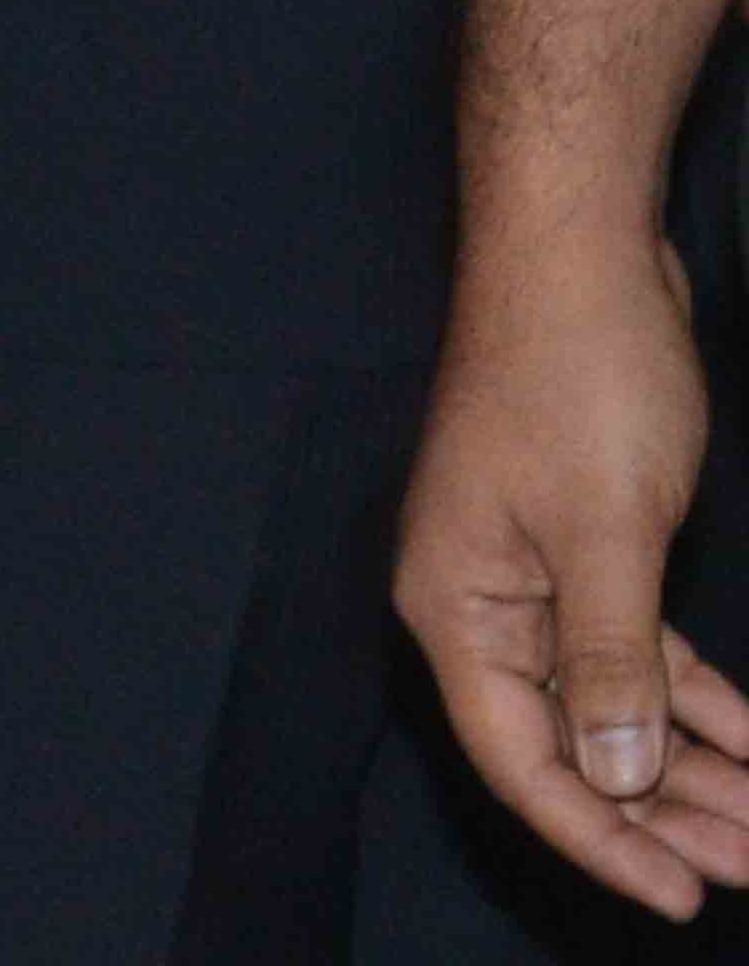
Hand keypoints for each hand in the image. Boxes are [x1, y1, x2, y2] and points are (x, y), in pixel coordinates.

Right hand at [401, 208, 748, 911]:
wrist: (579, 257)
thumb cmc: (575, 381)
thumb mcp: (606, 532)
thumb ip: (610, 662)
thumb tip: (618, 778)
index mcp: (455, 606)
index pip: (520, 757)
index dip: (600, 836)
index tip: (685, 893)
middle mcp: (481, 604)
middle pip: (567, 743)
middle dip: (661, 814)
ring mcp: (531, 577)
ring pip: (611, 704)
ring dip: (690, 766)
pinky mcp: (585, 550)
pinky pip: (638, 653)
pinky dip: (695, 700)